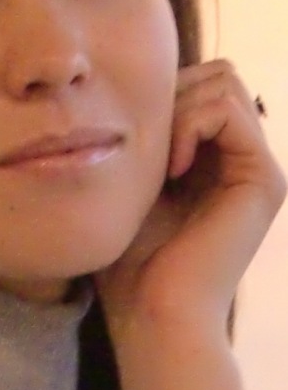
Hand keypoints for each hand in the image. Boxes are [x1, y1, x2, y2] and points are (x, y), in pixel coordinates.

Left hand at [96, 60, 285, 347]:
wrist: (153, 316)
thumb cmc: (129, 264)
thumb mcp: (129, 187)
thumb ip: (141, 141)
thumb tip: (124, 91)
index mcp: (215, 160)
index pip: (199, 83)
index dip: (162, 92)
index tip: (130, 136)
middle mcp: (243, 160)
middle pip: (218, 74)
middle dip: (173, 92)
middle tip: (143, 142)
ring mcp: (258, 169)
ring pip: (224, 82)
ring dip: (177, 109)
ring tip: (155, 161)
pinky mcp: (265, 179)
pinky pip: (228, 108)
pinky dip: (189, 123)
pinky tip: (168, 168)